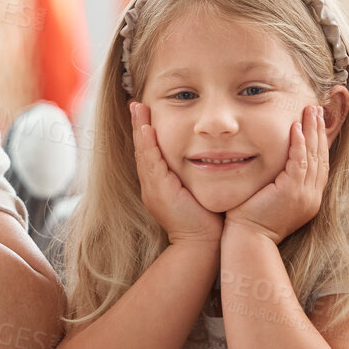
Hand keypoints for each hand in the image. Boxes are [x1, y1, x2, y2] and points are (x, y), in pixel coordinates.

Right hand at [131, 102, 222, 247]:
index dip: (147, 132)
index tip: (145, 112)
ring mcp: (153, 187)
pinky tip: (146, 128)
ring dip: (139, 128)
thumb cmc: (207, 221)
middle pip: (142, 148)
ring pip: (143, 152)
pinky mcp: (159, 190)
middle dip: (138, 124)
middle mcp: (152, 184)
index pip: (151, 152)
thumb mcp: (199, 193)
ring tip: (137, 107)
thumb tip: (213, 158)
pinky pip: (150, 162)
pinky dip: (147, 144)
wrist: (202, 245)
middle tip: (136, 102)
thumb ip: (199, 177)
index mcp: (160, 185)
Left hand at [225, 105, 327, 244]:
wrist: (249, 239)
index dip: (318, 141)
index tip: (315, 122)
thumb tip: (271, 163)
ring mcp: (305, 194)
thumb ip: (276, 180)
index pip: (319, 164)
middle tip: (317, 109)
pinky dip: (299, 144)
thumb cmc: (251, 220)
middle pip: (321, 156)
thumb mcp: (270, 197)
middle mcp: (311, 195)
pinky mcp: (292, 191)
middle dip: (319, 131)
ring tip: (310, 111)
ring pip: (313, 156)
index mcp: (308, 197)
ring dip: (312, 131)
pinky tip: (297, 128)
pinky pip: (300, 162)